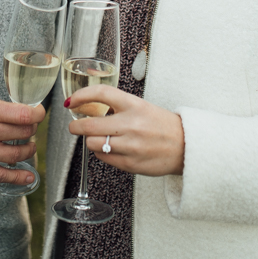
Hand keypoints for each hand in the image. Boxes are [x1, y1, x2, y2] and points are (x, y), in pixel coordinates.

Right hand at [0, 96, 45, 184]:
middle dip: (32, 131)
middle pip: (23, 133)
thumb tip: (22, 114)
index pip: (23, 113)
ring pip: (17, 154)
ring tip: (28, 148)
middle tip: (31, 130)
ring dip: (28, 151)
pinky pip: (2, 175)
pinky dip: (19, 177)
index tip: (41, 114)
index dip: (38, 114)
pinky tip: (29, 176)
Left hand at [66, 86, 184, 176]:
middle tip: (74, 126)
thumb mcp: (141, 107)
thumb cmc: (162, 125)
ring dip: (90, 141)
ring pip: (92, 144)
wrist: (186, 147)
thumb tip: (88, 105)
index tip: (71, 100)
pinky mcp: (130, 164)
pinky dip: (101, 153)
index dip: (81, 95)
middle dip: (75, 126)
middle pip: (89, 125)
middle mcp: (131, 125)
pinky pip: (104, 158)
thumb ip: (117, 106)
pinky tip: (111, 148)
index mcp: (134, 105)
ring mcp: (130, 146)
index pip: (101, 93)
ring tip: (97, 138)